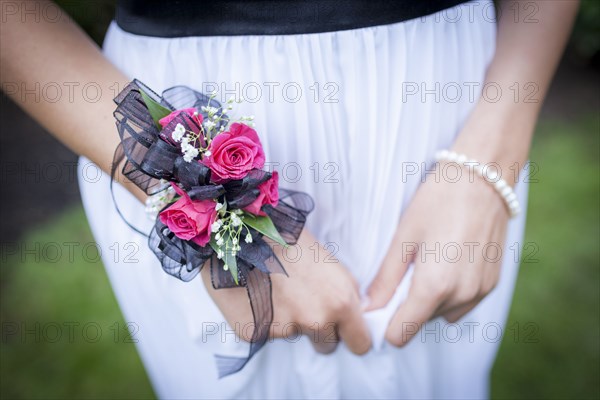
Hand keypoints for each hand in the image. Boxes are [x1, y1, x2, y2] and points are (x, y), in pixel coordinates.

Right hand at [201, 229, 371, 354]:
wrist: (246, 232)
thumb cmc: (290, 240)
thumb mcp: (331, 263)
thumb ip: (347, 292)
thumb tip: (359, 312)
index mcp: (341, 303)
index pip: (360, 343)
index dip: (353, 337)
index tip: (345, 332)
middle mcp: (316, 320)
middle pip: (326, 345)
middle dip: (319, 330)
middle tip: (303, 302)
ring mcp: (285, 329)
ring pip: (295, 335)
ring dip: (289, 321)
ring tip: (277, 290)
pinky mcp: (257, 332)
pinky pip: (266, 332)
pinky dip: (263, 318)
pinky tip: (258, 294)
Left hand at [365, 163, 509, 346]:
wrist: (484, 178)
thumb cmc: (437, 201)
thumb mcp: (403, 238)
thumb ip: (385, 279)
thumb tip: (368, 308)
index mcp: (434, 286)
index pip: (401, 334)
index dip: (385, 323)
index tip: (380, 302)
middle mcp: (461, 295)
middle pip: (421, 323)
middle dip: (407, 306)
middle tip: (405, 269)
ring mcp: (480, 291)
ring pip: (442, 315)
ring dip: (430, 301)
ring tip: (427, 262)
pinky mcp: (492, 284)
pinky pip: (463, 304)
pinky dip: (450, 294)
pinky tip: (447, 262)